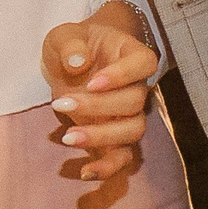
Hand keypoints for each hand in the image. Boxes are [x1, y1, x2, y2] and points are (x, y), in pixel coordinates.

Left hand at [42, 3, 159, 181]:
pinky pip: (122, 157)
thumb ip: (70, 44)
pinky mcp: (115, 137)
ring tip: (68, 137)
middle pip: (135, 101)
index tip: (92, 82)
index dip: (123, 75)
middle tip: (63, 102)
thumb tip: (77, 62)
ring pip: (132, 130)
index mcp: (130, 55)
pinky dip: (108, 168)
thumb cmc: (73, 45)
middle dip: (100, 106)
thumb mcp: (63, 35)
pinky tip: (85, 172)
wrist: (73, 62)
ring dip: (103, 137)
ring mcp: (128, 114)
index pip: (144, 64)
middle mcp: (137, 86)